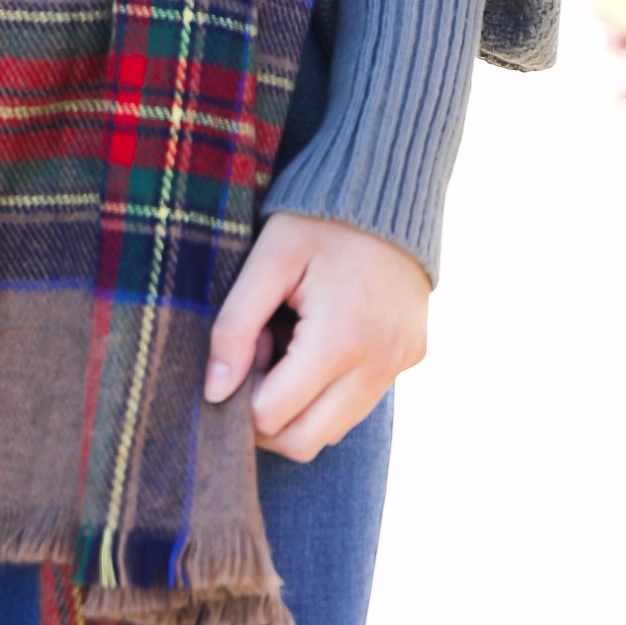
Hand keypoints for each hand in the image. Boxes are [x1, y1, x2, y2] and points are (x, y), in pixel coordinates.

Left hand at [203, 211, 428, 462]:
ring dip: (299, 409)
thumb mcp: (268, 259)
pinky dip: (330, 394)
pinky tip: (319, 344)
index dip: (242, 397)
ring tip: (289, 347)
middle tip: (258, 359)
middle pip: (304, 441)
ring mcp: (401, 363)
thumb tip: (214, 392)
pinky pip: (361, 404)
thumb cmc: (319, 217)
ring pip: (334, 431)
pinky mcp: (412, 356)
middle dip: (266, 417)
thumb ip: (235, 325)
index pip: (273, 417)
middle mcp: (380, 361)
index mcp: (341, 338)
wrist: (390, 183)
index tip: (243, 350)